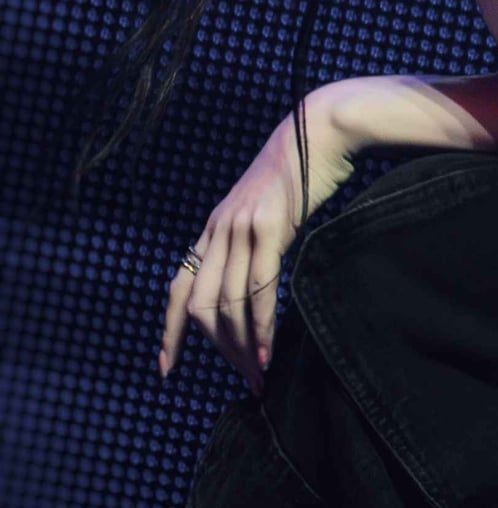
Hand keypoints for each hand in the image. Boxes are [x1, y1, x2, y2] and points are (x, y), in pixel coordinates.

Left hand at [158, 91, 357, 391]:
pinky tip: (267, 350)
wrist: (321, 129)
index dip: (170, 331)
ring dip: (242, 347)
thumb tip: (256, 285)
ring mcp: (242, 228)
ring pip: (229, 304)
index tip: (165, 367)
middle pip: (201, 306)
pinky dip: (259, 326)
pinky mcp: (269, 227)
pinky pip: (258, 288)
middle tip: (243, 378)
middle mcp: (219, 229)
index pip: (179, 287)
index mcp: (214, 228)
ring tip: (258, 374)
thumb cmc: (302, 172)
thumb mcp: (266, 210)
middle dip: (217, 350)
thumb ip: (253, 242)